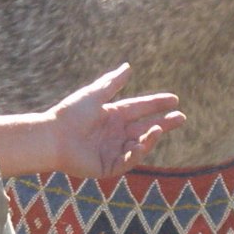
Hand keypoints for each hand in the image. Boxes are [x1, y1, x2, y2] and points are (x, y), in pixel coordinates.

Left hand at [45, 64, 184, 179]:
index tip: (175, 99)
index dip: (157, 104)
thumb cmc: (70, 113)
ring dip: (151, 138)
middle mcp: (116, 133)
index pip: (141, 108)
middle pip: (145, 127)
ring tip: (158, 129)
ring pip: (139, 144)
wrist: (52, 137)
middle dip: (164, 123)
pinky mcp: (108, 166)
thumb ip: (112, 83)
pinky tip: (139, 144)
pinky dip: (135, 154)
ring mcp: (113, 150)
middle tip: (181, 118)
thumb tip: (128, 67)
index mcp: (113, 115)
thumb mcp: (94, 95)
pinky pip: (127, 161)